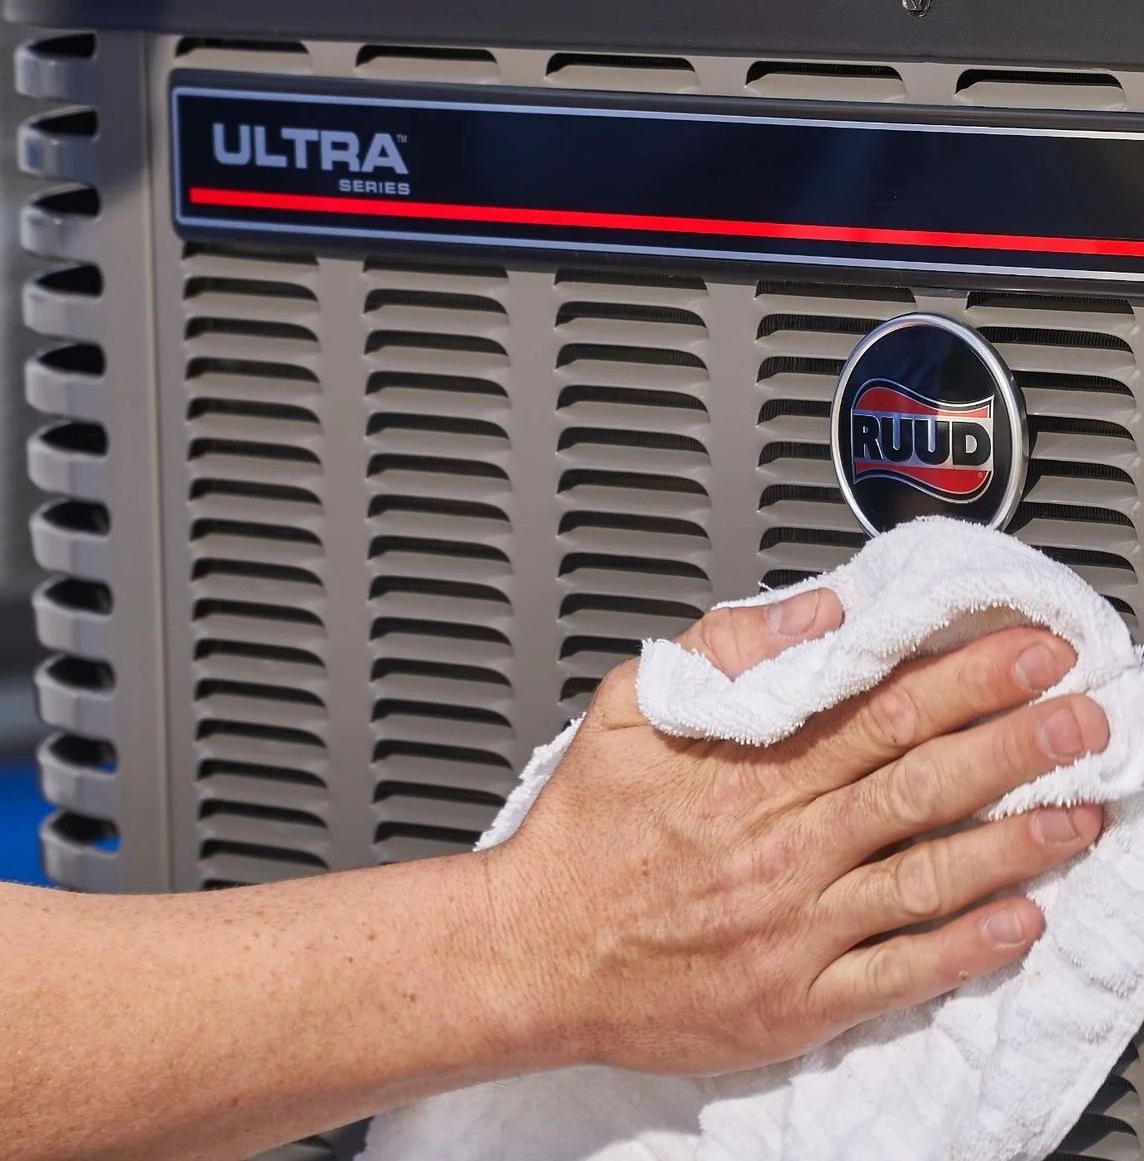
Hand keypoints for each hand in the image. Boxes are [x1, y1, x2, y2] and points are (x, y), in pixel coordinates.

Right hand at [483, 593, 1105, 1076]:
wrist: (536, 950)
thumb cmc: (583, 834)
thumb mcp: (627, 710)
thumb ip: (720, 651)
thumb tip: (809, 616)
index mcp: (748, 772)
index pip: (878, 708)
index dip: (962, 677)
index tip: (1022, 651)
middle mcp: (783, 846)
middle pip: (920, 780)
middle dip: (1013, 741)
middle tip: (1081, 713)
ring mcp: (797, 928)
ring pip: (929, 873)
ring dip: (1016, 838)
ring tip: (1081, 808)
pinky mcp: (798, 1000)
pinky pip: (902, 972)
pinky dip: (968, 945)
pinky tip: (1019, 921)